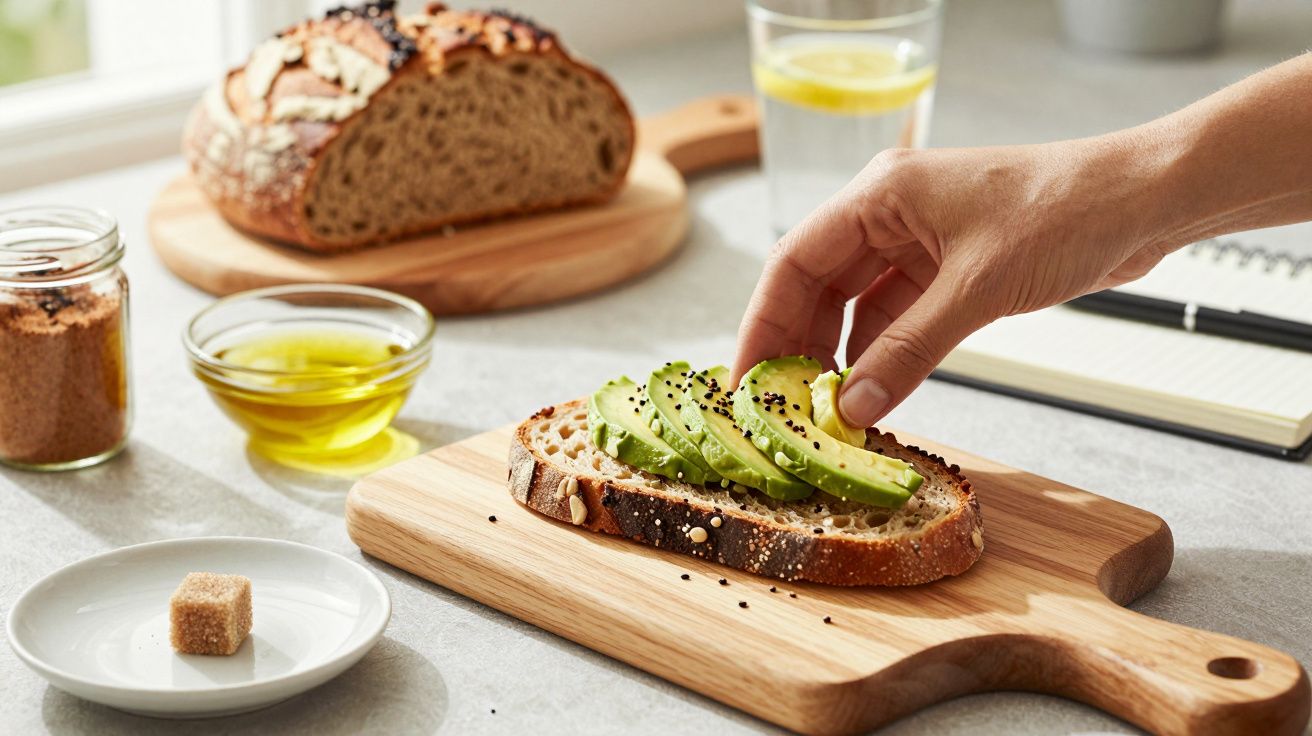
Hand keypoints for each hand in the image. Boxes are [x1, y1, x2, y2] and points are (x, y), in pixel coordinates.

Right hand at [733, 138, 1176, 426]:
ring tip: (825, 410)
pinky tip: (872, 391)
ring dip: (840, 356)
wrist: (1144, 200)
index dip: (762, 324)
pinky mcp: (948, 268)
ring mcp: (918, 241)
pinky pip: (895, 316)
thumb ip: (910, 350)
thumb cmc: (1067, 212)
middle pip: (816, 286)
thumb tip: (855, 409)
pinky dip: (881, 354)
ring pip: (854, 306)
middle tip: (782, 408)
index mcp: (880, 194)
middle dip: (797, 347)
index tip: (746, 381)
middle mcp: (889, 213)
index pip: (794, 262)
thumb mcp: (978, 289)